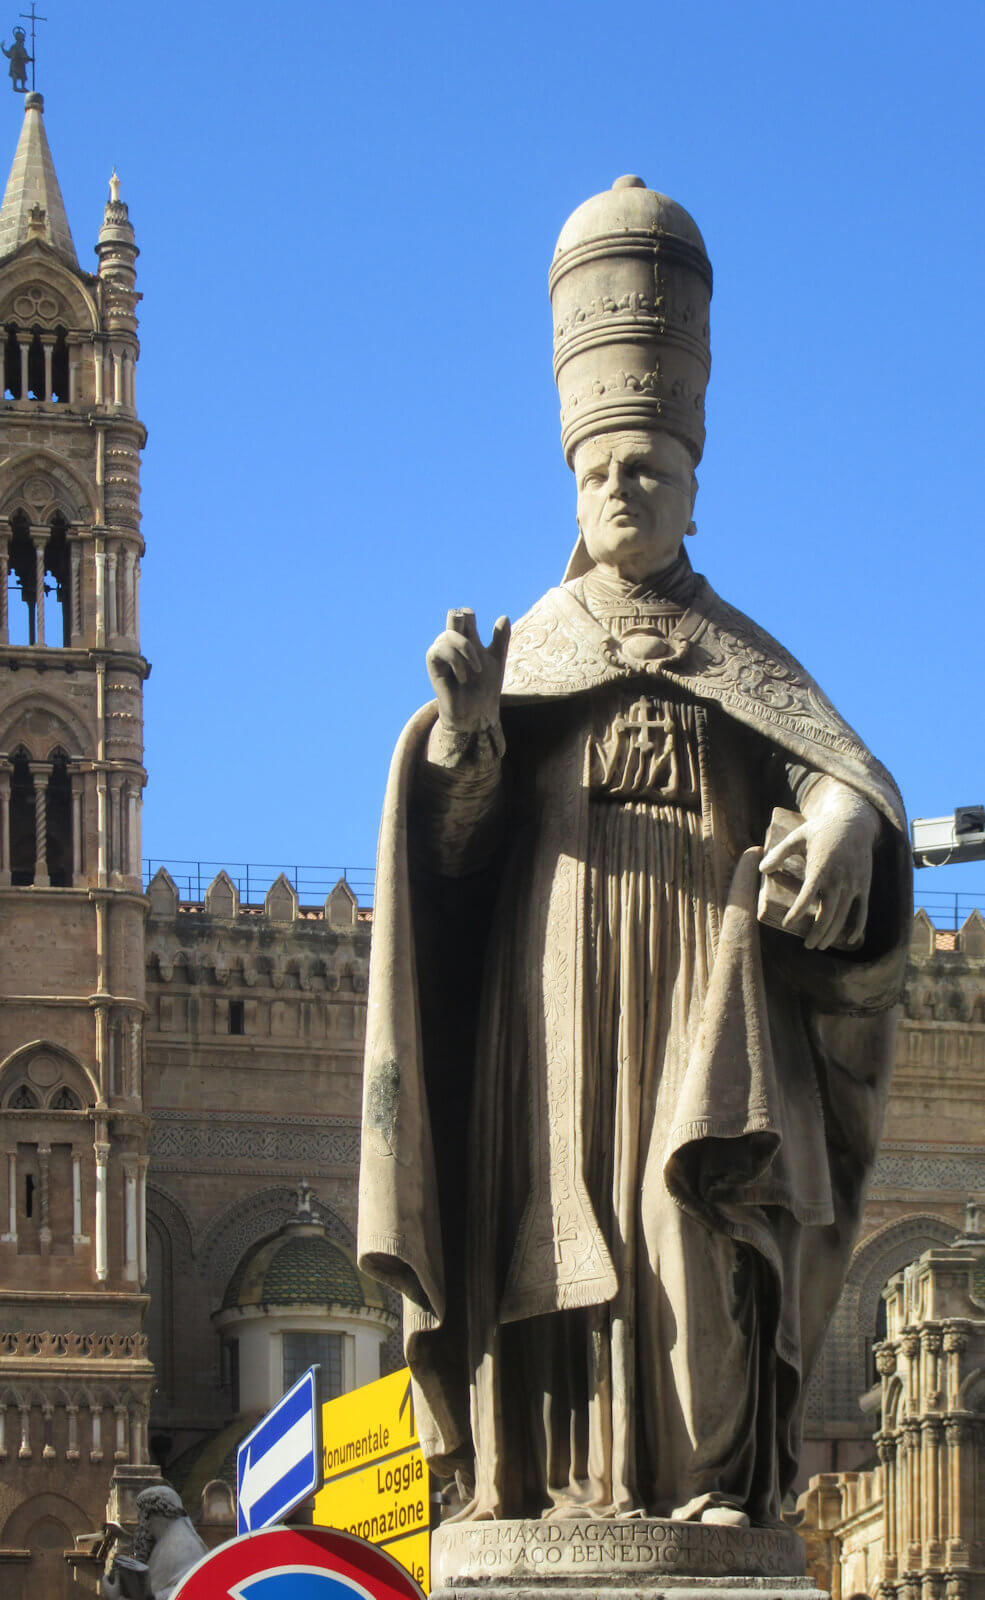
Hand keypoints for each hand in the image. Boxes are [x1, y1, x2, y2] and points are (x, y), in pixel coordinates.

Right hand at [426, 608, 510, 734]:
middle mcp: (453, 644)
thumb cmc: (485, 688)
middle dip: (463, 624)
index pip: (465, 615)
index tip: (483, 642)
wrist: (477, 712)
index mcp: (468, 640)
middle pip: (453, 616)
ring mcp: (442, 653)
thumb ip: (500, 639)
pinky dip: (456, 661)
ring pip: (449, 633)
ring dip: (467, 650)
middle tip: (475, 646)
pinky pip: (440, 649)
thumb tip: (504, 617)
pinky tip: (464, 677)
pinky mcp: (434, 665)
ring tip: (477, 670)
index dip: (471, 617)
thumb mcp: (497, 660)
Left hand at [759, 777, 880, 950]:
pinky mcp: (864, 885)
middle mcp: (838, 877)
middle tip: (807, 945)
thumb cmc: (820, 830)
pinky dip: (858, 927)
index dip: (798, 911)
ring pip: (843, 915)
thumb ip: (779, 853)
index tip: (787, 924)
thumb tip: (762, 869)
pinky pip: (862, 910)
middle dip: (817, 932)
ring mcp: (853, 883)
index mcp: (820, 866)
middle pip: (828, 912)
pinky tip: (850, 940)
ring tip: (820, 944)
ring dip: (832, 933)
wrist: (854, 822)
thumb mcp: (797, 836)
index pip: (808, 895)